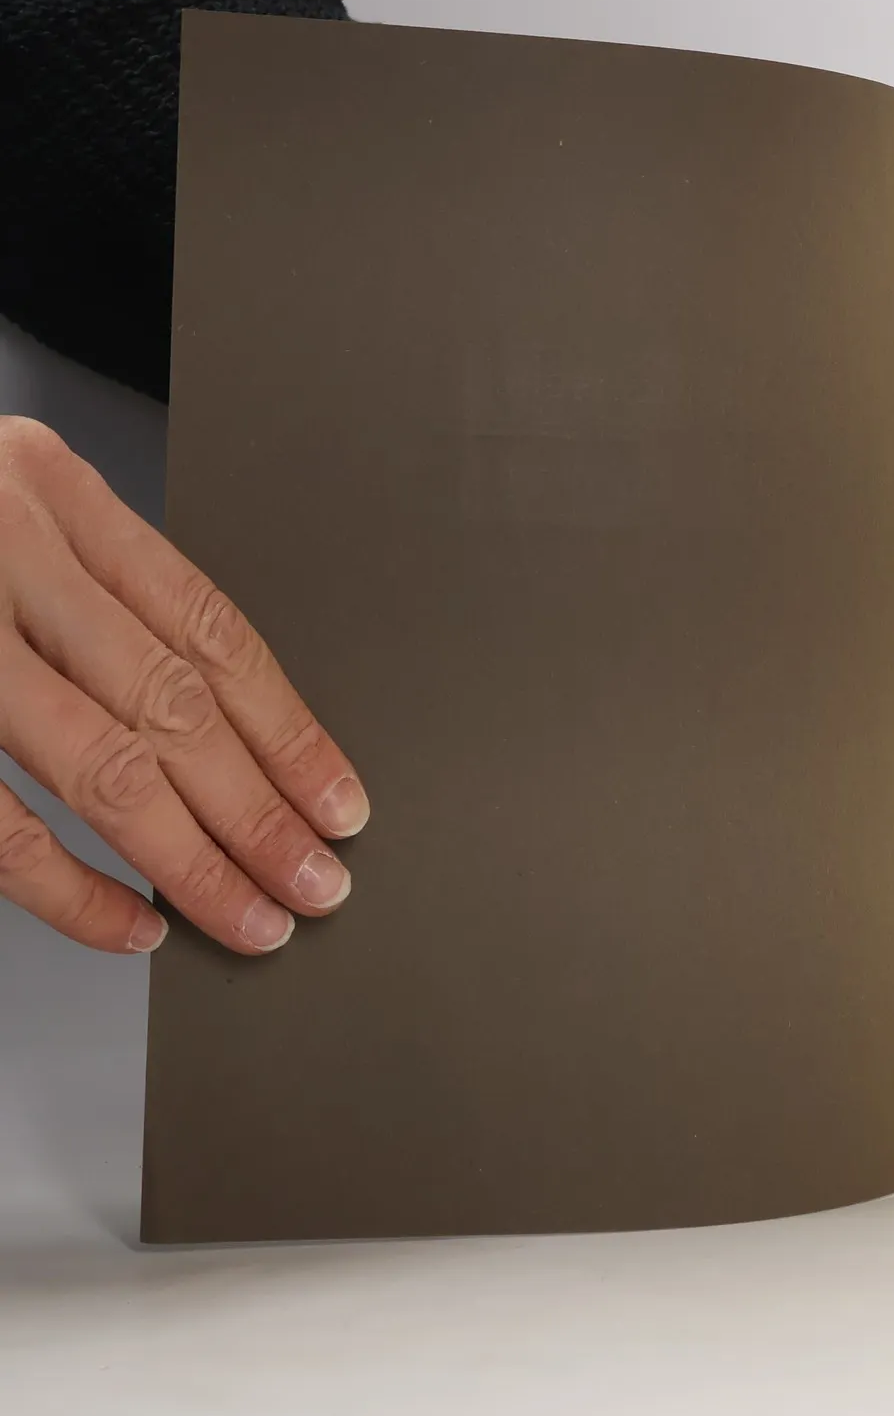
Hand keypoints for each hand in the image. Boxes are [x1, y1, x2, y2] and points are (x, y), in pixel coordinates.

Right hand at [0, 417, 367, 955]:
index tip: (338, 802)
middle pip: (171, 703)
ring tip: (247, 919)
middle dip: (258, 809)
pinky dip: (65, 884)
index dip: (286, 725)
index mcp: (49, 491)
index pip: (208, 625)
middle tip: (313, 885)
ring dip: (187, 857)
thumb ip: (86, 593)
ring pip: (97, 763)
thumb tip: (213, 732)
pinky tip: (127, 923)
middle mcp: (0, 548)